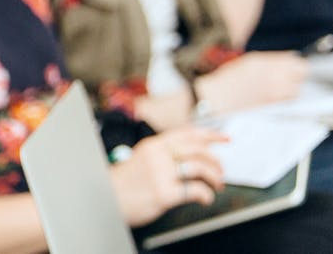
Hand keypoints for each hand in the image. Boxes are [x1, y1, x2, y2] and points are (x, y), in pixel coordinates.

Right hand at [109, 127, 225, 226]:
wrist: (106, 198)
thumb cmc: (124, 183)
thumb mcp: (142, 159)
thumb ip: (163, 155)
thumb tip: (191, 156)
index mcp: (153, 145)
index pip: (187, 133)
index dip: (211, 135)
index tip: (225, 138)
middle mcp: (158, 155)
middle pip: (198, 150)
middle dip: (216, 162)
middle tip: (220, 173)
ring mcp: (161, 174)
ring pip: (199, 168)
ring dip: (214, 178)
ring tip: (216, 186)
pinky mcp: (164, 193)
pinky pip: (195, 190)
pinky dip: (206, 195)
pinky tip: (204, 199)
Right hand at [197, 52, 307, 113]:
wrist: (220, 96)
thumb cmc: (232, 76)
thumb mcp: (252, 60)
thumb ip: (274, 59)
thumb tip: (292, 57)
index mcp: (271, 64)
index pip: (300, 65)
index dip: (297, 65)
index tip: (292, 65)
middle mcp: (277, 79)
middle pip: (301, 77)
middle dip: (296, 75)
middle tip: (285, 74)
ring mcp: (277, 93)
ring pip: (296, 90)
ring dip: (291, 87)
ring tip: (278, 85)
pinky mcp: (274, 105)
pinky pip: (288, 100)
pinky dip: (284, 97)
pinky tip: (272, 93)